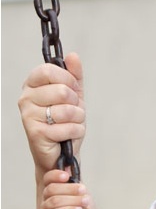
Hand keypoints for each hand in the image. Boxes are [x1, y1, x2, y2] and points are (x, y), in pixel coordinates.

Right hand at [18, 53, 85, 175]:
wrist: (62, 152)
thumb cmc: (66, 122)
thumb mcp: (74, 96)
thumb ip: (74, 75)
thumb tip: (73, 56)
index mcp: (33, 85)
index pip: (48, 70)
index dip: (68, 79)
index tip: (72, 89)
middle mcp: (26, 98)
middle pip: (61, 91)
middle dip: (75, 103)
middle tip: (72, 111)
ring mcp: (28, 115)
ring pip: (67, 110)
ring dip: (77, 119)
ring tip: (70, 123)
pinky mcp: (35, 133)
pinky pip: (68, 127)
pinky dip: (76, 132)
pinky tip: (68, 136)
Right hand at [41, 169, 98, 208]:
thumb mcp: (83, 194)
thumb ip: (75, 182)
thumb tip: (68, 167)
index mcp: (55, 189)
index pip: (48, 178)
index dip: (56, 175)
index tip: (67, 176)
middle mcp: (47, 198)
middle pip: (52, 189)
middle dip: (70, 189)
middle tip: (83, 190)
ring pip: (54, 201)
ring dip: (72, 200)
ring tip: (85, 202)